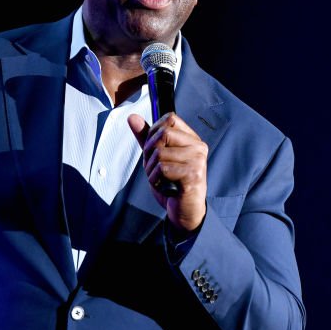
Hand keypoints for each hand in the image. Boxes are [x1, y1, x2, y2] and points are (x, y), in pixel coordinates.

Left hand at [127, 112, 207, 232]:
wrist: (185, 212)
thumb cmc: (173, 185)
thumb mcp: (156, 158)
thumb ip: (146, 138)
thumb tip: (132, 117)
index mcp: (192, 139)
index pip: (169, 119)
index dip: (154, 132)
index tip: (154, 150)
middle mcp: (198, 147)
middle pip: (163, 134)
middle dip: (149, 152)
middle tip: (154, 168)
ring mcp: (197, 161)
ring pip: (160, 153)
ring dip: (151, 170)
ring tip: (161, 180)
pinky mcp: (193, 175)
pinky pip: (162, 168)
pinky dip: (155, 180)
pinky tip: (164, 187)